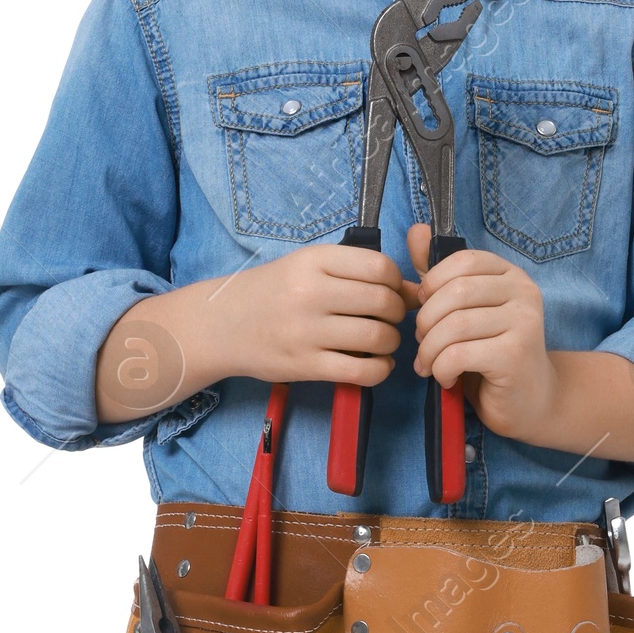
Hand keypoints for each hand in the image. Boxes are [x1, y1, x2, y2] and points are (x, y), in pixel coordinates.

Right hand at [95, 242, 406, 422]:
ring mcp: (306, 332)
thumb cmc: (271, 293)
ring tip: (382, 342)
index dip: (396, 282)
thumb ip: (354, 272)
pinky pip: (362, 371)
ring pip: (377, 337)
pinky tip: (376, 364)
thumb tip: (413, 289)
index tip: (391, 292)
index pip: (380, 267)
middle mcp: (309, 293)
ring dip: (391, 342)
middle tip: (388, 319)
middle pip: (383, 302)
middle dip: (397, 313)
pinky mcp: (304, 366)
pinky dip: (381, 370)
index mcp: (312, 261)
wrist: (220, 325)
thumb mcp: (305, 267)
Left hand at [405, 222, 560, 443]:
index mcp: (510, 274)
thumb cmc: (491, 353)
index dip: (432, 285)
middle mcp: (524, 292)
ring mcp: (524, 323)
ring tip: (430, 366)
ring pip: (453, 326)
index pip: (462, 261)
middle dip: (426, 322)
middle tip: (423, 344)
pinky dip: (441, 370)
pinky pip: (459, 354)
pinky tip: (447, 379)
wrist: (531, 400)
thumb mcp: (462, 310)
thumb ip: (439, 274)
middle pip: (455, 293)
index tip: (425, 310)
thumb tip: (416, 230)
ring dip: (430, 351)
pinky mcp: (516, 355)